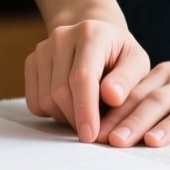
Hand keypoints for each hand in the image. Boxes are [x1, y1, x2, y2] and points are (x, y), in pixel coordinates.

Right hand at [24, 19, 150, 143]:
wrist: (97, 37)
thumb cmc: (120, 55)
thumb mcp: (137, 63)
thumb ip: (128, 80)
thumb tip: (112, 97)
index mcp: (91, 34)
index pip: (82, 77)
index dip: (84, 109)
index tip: (90, 135)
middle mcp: (62, 36)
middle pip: (59, 91)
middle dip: (75, 118)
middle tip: (93, 130)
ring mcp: (43, 48)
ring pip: (45, 99)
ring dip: (65, 117)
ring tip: (85, 113)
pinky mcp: (31, 61)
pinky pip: (34, 101)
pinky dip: (51, 113)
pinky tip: (70, 105)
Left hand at [94, 45, 169, 147]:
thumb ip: (144, 100)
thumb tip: (106, 128)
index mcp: (166, 75)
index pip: (136, 95)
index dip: (115, 114)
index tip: (96, 134)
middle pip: (157, 100)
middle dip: (134, 121)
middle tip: (114, 141)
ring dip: (169, 125)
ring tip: (152, 142)